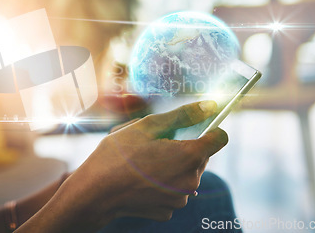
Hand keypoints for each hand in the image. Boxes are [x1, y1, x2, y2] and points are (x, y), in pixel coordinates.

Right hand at [66, 100, 227, 224]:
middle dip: (183, 146)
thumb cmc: (117, 155)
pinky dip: (162, 183)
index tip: (194, 126)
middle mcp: (191, 181)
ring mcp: (180, 199)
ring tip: (144, 161)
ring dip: (173, 165)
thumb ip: (182, 115)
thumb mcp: (147, 126)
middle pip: (200, 156)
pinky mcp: (167, 210)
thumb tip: (209, 105)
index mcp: (189, 156)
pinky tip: (141, 179)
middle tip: (155, 143)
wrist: (94, 192)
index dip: (209, 128)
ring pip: (186, 173)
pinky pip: (173, 190)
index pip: (220, 138)